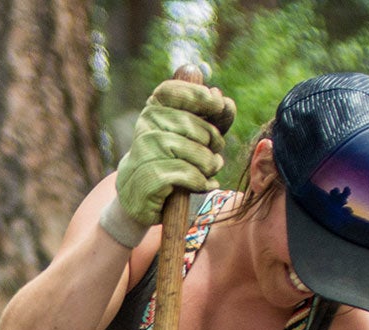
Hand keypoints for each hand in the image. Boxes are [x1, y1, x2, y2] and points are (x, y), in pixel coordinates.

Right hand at [111, 79, 234, 229]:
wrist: (141, 198)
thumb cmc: (172, 163)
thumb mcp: (193, 138)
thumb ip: (212, 119)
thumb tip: (227, 103)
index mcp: (152, 111)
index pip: (171, 92)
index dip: (196, 94)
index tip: (218, 105)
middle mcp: (144, 128)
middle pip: (190, 125)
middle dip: (212, 140)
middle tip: (216, 155)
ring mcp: (143, 153)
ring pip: (191, 150)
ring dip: (209, 164)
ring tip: (211, 171)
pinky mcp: (147, 179)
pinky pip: (185, 174)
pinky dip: (200, 181)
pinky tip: (204, 185)